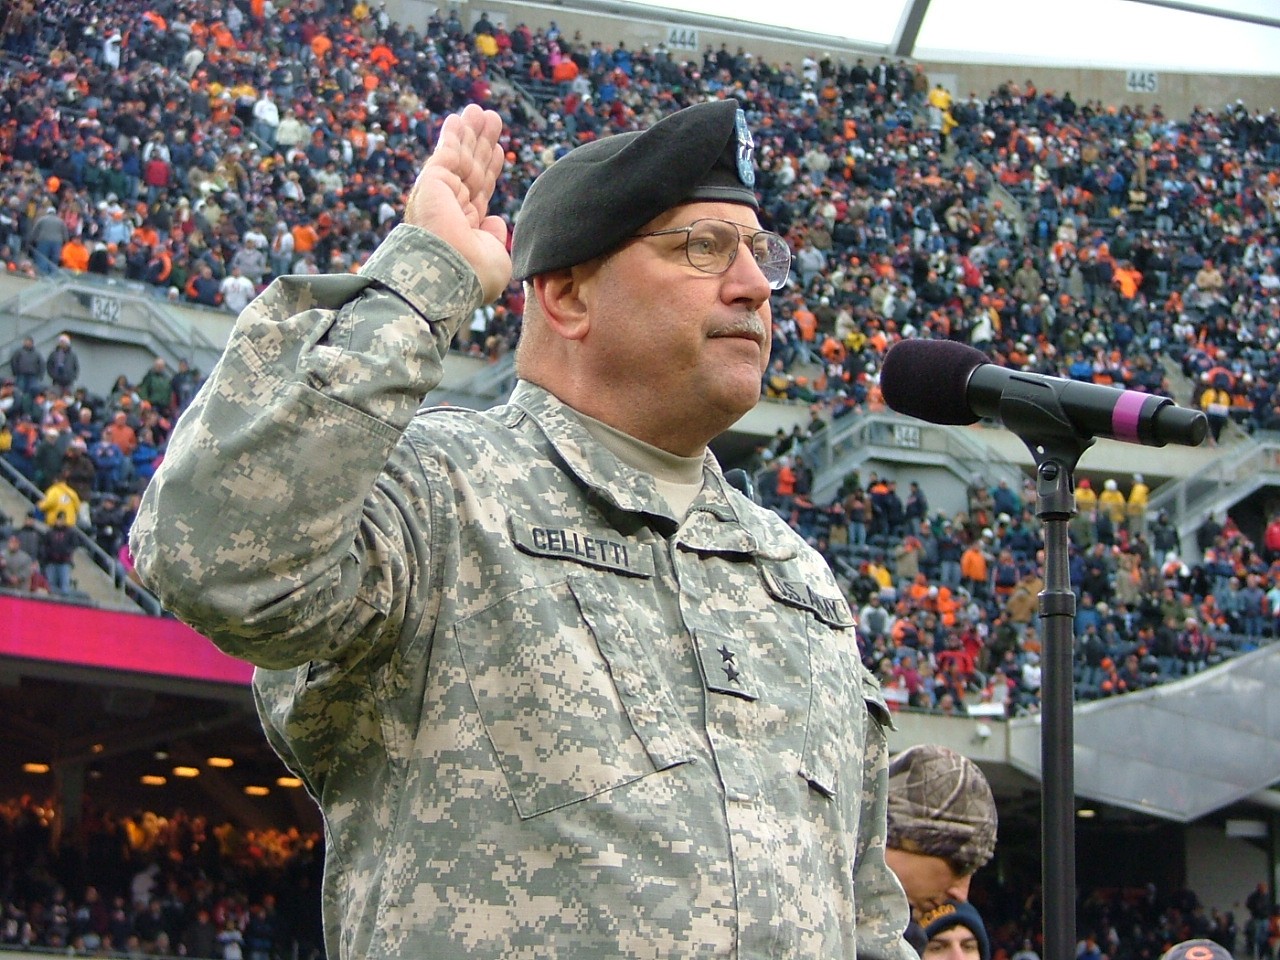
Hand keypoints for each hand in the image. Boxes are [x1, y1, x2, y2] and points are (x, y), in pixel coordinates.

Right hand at [405, 104, 510, 302]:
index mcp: (466, 227)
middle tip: (492, 119)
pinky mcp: (432, 182)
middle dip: (481, 144)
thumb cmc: (475, 274)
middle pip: (471, 168)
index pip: (480, 190)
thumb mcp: (496, 257)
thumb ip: (496, 236)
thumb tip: (495, 220)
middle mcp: (452, 209)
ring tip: (481, 110)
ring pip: (459, 157)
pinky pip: (444, 153)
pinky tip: (459, 118)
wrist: (449, 273)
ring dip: (470, 133)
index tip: (499, 150)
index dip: (490, 169)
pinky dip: (452, 136)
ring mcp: (441, 195)